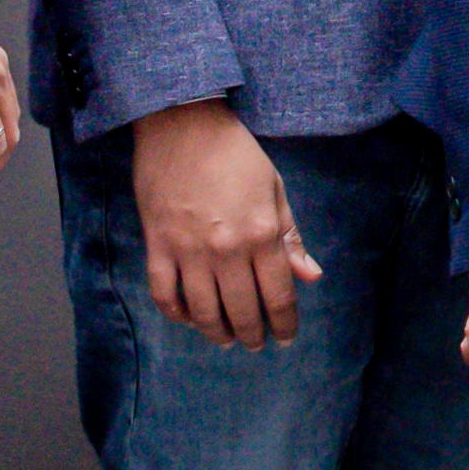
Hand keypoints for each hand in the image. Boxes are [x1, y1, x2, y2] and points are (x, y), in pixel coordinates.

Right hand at [132, 98, 315, 345]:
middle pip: (242, 310)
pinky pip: (164, 294)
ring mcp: (189, 251)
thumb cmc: (236, 154)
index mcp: (262, 234)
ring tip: (224, 338)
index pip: (278, 295)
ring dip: (215, 332)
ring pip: (203, 311)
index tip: (285, 337)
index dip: (284, 323)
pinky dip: (176, 313)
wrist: (183, 125)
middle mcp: (227, 249)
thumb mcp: (274, 189)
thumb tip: (311, 276)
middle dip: (252, 334)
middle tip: (254, 343)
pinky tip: (188, 317)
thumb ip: (290, 237)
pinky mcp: (157, 246)